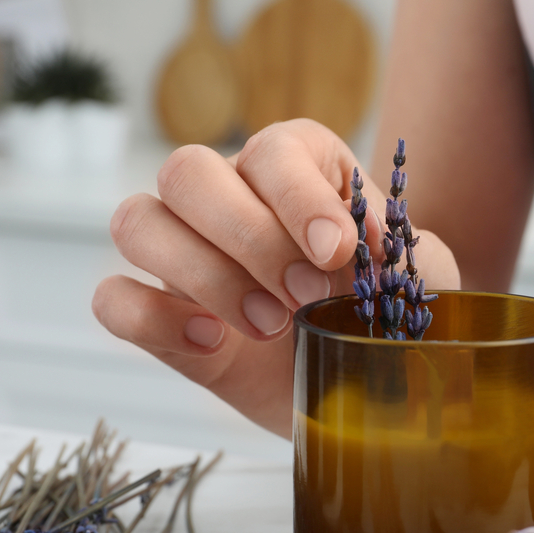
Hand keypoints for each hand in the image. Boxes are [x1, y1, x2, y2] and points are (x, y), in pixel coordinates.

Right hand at [92, 119, 459, 438]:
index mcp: (295, 169)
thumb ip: (404, 256)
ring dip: (203, 275)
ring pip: (137, 222)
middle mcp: (228, 197)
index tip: (339, 250)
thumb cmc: (393, 315)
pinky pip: (114, 300)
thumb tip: (368, 246)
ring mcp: (186, 256)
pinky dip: (152, 319)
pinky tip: (212, 344)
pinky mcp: (165, 319)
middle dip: (248, 237)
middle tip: (306, 296)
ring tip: (271, 327)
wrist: (370, 382)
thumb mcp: (419, 282)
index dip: (297, 195)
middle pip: (187, 172)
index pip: (271, 150)